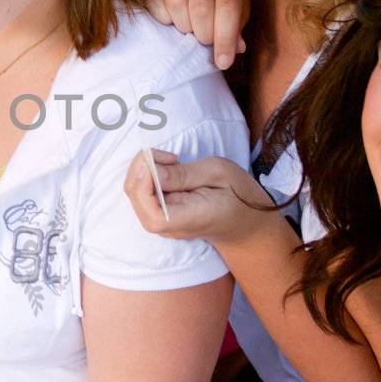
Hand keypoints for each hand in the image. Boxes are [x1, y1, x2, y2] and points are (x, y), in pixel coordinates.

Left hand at [125, 150, 271, 244]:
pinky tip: (167, 168)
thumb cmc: (238, 194)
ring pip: (135, 194)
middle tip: (167, 155)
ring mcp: (163, 223)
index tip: (164, 161)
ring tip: (171, 161)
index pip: (152, 214)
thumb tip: (151, 172)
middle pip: (136, 199)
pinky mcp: (160, 214)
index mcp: (189, 219)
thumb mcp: (219, 173)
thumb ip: (183, 174)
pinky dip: (147, 175)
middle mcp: (171, 226)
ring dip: (144, 169)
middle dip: (141, 168)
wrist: (245, 221)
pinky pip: (142, 194)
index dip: (145, 183)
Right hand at [144, 0, 248, 68]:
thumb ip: (237, 28)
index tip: (223, 62)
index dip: (225, 37)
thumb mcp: (238, 10)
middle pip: (200, 6)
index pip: (228, 5)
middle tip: (206, 42)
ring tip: (190, 30)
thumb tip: (237, 49)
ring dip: (184, 26)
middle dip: (204, 34)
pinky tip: (173, 21)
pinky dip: (164, 19)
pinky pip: (155, 3)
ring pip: (176, 3)